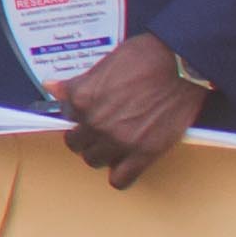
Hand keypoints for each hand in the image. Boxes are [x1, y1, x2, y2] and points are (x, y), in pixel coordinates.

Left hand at [56, 32, 203, 185]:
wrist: (183, 63)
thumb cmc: (147, 56)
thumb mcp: (106, 62)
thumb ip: (79, 82)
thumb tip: (51, 86)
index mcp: (82, 97)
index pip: (66, 117)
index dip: (79, 115)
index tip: (88, 114)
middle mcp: (96, 122)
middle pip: (76, 143)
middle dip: (86, 137)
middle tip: (100, 131)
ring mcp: (119, 140)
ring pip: (94, 161)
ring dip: (102, 155)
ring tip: (115, 145)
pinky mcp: (144, 152)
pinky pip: (120, 179)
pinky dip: (121, 175)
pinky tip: (127, 164)